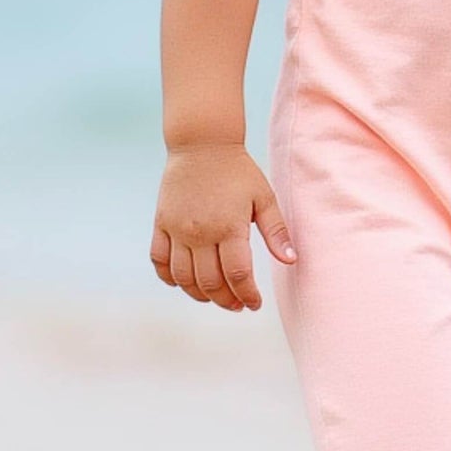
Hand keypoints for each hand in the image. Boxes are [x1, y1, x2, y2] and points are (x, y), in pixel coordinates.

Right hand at [150, 141, 296, 312]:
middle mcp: (200, 232)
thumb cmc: (238, 171)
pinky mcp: (161, 224)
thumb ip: (277, 231)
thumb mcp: (264, 197)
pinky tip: (185, 282)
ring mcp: (177, 229)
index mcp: (229, 226)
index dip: (247, 295)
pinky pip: (159, 262)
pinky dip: (170, 278)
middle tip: (237, 305)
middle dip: (226, 301)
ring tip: (215, 297)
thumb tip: (291, 261)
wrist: (202, 144)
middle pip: (210, 283)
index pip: (237, 275)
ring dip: (200, 295)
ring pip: (184, 278)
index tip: (254, 304)